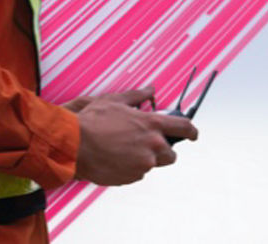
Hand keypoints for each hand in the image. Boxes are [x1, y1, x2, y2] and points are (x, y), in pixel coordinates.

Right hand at [71, 86, 198, 185]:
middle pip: (171, 154)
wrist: (74, 145)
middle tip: (144, 144)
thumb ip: (137, 96)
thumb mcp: (115, 101)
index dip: (192, 132)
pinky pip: (137, 173)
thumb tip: (151, 89)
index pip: (184, 128)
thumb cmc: (93, 120)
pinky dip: (130, 167)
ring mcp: (143, 164)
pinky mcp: (132, 177)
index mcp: (151, 124)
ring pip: (152, 164)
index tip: (193, 135)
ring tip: (121, 149)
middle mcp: (152, 145)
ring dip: (143, 158)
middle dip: (162, 150)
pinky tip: (114, 158)